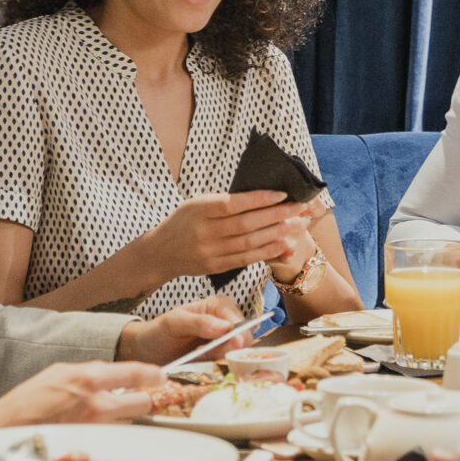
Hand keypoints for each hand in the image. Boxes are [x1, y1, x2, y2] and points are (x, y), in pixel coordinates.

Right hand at [0, 361, 163, 424]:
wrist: (7, 429)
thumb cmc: (29, 399)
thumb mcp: (59, 372)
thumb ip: (88, 372)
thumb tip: (108, 373)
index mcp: (89, 378)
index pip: (134, 372)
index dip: (152, 374)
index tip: (161, 376)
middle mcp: (97, 404)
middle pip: (142, 404)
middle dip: (142, 401)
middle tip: (138, 399)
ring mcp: (96, 428)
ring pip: (128, 423)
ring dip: (123, 419)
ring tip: (103, 416)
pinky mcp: (92, 446)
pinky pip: (113, 438)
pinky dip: (110, 433)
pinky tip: (96, 429)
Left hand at [118, 296, 254, 364]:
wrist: (148, 351)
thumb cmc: (159, 331)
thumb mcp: (174, 323)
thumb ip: (198, 322)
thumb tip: (224, 327)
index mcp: (218, 306)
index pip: (238, 321)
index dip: (239, 334)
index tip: (235, 345)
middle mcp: (226, 322)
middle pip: (242, 340)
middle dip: (228, 351)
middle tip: (204, 354)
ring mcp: (224, 343)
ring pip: (236, 356)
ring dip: (219, 360)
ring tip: (197, 357)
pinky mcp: (219, 359)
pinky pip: (227, 366)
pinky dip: (216, 368)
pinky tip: (200, 365)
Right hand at [145, 192, 311, 280]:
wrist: (160, 252)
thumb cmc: (184, 221)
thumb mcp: (196, 203)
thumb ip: (224, 202)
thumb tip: (262, 196)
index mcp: (198, 209)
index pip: (232, 204)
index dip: (258, 199)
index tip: (282, 193)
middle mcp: (204, 232)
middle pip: (245, 224)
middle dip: (276, 216)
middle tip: (299, 208)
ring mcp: (209, 252)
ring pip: (249, 243)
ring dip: (276, 234)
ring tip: (297, 225)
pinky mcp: (215, 267)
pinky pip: (245, 259)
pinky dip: (266, 252)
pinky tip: (283, 244)